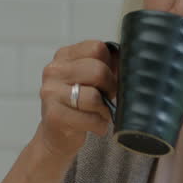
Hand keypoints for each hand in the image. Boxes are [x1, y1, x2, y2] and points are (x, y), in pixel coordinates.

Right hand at [34, 40, 116, 159]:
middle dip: (110, 88)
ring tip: (101, 113)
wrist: (57, 134)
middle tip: (108, 99)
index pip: (97, 48)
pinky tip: (95, 125)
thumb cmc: (79, 104)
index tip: (107, 80)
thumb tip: (131, 61)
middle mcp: (54, 70)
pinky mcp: (53, 115)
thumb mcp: (89, 79)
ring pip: (94, 97)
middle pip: (98, 71)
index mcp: (65, 55)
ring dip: (105, 109)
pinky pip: (90, 119)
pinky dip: (99, 125)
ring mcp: (51, 93)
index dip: (110, 65)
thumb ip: (107, 66)